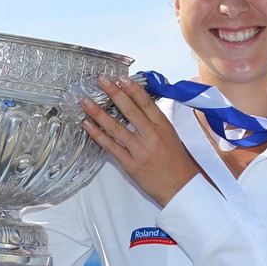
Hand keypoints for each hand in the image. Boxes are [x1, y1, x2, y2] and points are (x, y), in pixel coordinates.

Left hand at [80, 75, 198, 206]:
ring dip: (98, 113)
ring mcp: (139, 150)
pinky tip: (87, 125)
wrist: (180, 187)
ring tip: (86, 102)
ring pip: (116, 127)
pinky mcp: (130, 164)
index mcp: (163, 126)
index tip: (121, 78)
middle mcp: (151, 136)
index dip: (133, 89)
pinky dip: (98, 135)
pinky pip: (111, 147)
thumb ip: (154, 121)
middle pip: (129, 110)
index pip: (146, 103)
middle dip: (114, 93)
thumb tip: (137, 105)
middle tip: (101, 80)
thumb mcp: (171, 135)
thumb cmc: (176, 161)